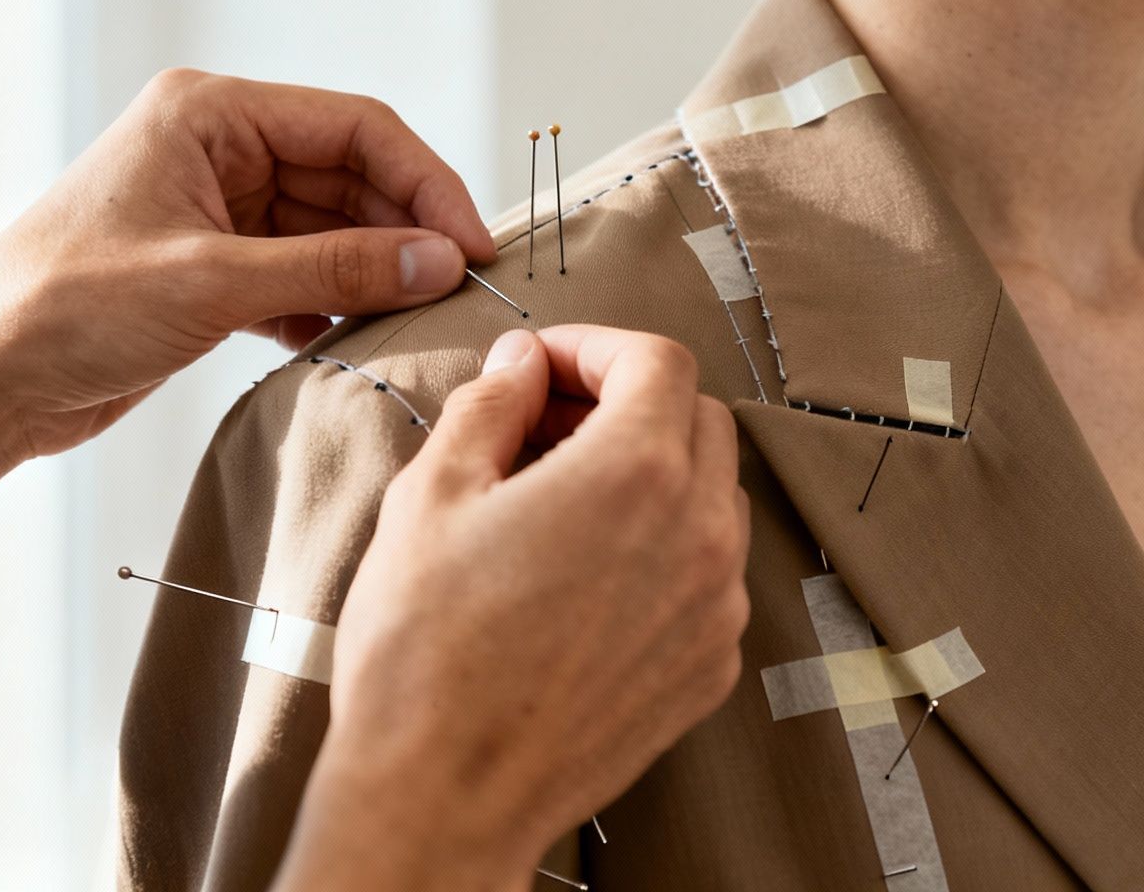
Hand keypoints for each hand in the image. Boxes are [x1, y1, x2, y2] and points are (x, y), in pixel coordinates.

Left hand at [0, 67, 496, 457]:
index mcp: (210, 113)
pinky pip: (305, 271)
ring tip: (417, 319)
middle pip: (353, 176)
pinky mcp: (215, 267)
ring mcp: (218, 208)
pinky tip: (356, 337)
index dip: (427, 182)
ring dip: (374, 273)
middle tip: (461, 289)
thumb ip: (335, 268)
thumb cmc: (66, 309)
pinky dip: (335, 303)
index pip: (356, 127)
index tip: (473, 244)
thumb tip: (439, 260)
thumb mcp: (214, 284)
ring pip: (333, 228)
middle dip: (407, 231)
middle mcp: (219, 147)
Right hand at [276, 327, 750, 890]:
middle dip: (629, 402)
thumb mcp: (432, 496)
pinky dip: (663, 549)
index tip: (543, 366)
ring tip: (559, 500)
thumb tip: (523, 363)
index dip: (597, 347)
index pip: (659, 361)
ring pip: (713, 496)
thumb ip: (491, 405)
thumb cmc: (424, 649)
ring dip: (652, 474)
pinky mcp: (713, 664)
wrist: (445, 796)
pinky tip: (585, 575)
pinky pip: (709, 574)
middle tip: (545, 425)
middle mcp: (702, 532)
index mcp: (638, 472)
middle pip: (700, 419)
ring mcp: (718, 605)